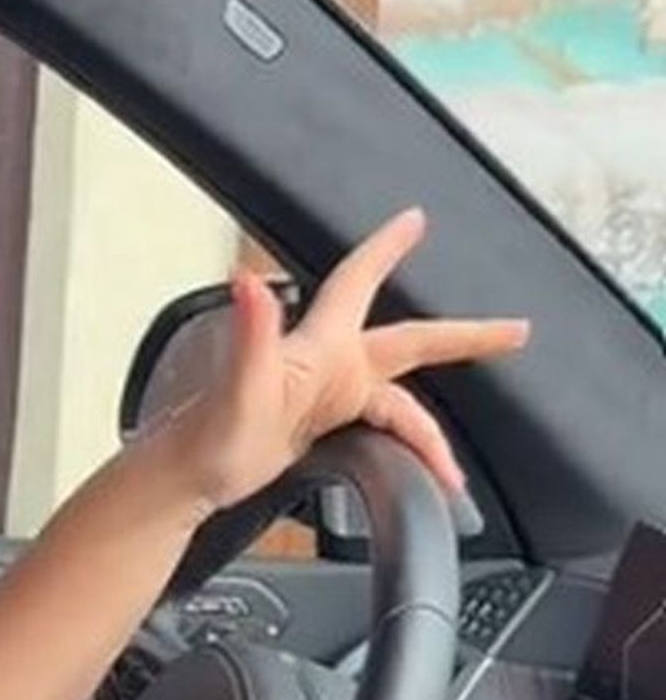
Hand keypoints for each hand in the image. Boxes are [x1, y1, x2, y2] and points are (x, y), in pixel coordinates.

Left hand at [162, 207, 528, 516]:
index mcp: (317, 348)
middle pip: (410, 343)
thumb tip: (249, 281)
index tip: (416, 218)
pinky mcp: (320, 425)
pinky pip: (382, 430)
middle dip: (464, 337)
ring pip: (401, 402)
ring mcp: (326, 395)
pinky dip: (408, 451)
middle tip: (515, 331)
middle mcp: (327, 364)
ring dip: (431, 435)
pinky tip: (422, 476)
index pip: (358, 281)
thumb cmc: (207, 437)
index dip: (388, 248)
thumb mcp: (237, 389)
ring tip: (452, 475)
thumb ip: (250, 335)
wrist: (184, 481)